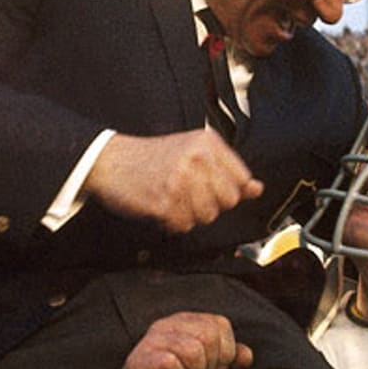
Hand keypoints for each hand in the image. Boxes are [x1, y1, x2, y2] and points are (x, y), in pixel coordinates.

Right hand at [85, 129, 263, 233]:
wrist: (109, 161)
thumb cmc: (152, 159)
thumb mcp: (193, 154)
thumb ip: (227, 171)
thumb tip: (257, 189)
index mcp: (208, 142)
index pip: (241, 181)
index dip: (226, 191)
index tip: (206, 187)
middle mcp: (197, 157)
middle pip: (227, 202)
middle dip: (210, 205)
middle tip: (186, 195)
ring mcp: (181, 180)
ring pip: (207, 216)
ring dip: (190, 216)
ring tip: (171, 200)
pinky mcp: (164, 201)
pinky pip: (184, 226)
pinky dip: (172, 223)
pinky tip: (159, 207)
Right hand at [107, 312, 252, 368]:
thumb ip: (229, 362)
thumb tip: (246, 354)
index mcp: (186, 322)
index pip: (220, 325)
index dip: (223, 353)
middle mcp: (167, 324)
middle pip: (208, 336)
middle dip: (209, 365)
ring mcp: (150, 341)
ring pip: (192, 350)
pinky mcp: (138, 361)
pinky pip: (169, 363)